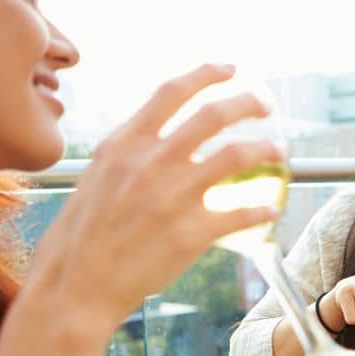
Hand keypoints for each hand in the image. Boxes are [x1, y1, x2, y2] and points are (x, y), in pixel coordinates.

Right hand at [28, 64, 280, 331]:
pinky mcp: (190, 232)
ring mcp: (172, 195)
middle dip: (248, 102)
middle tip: (267, 105)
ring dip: (265, 149)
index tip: (230, 69)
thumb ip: (128, 153)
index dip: (206, 75)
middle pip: (213, 115)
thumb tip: (157, 136)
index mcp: (124, 143)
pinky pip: (241, 212)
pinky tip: (271, 209)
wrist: (75, 286)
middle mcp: (150, 161)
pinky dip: (262, 208)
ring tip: (279, 152)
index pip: (172, 92)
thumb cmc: (81, 237)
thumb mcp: (96, 178)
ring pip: (235, 155)